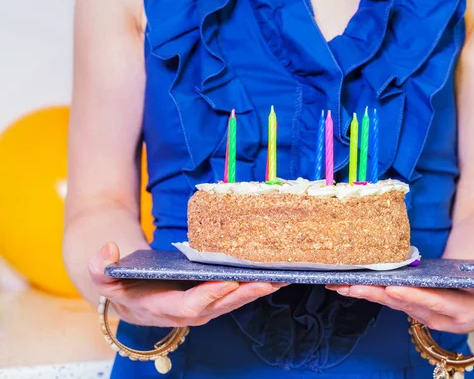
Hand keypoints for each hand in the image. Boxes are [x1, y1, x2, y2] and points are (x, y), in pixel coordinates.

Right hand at [89, 242, 285, 326]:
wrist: (131, 296)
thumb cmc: (122, 285)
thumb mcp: (105, 278)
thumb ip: (101, 267)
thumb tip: (109, 250)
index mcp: (162, 309)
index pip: (189, 306)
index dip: (209, 296)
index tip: (228, 282)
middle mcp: (187, 313)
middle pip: (221, 306)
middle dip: (246, 294)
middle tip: (269, 280)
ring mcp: (203, 308)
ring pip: (234, 302)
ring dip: (257, 291)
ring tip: (281, 276)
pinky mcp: (212, 299)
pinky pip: (236, 294)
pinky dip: (255, 286)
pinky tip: (274, 275)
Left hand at [326, 216, 473, 333]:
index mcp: (463, 313)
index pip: (437, 305)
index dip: (416, 297)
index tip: (394, 287)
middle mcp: (438, 318)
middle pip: (405, 306)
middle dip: (378, 296)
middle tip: (354, 285)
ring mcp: (422, 312)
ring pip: (391, 303)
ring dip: (366, 294)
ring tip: (341, 284)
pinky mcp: (411, 304)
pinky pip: (387, 299)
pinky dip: (367, 292)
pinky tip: (346, 285)